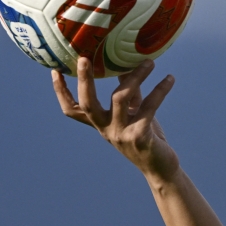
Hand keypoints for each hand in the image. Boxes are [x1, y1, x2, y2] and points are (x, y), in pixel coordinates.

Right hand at [52, 58, 179, 179]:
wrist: (160, 167)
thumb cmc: (144, 136)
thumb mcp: (132, 112)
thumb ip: (128, 91)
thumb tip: (124, 65)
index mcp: (100, 123)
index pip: (72, 109)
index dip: (61, 92)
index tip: (55, 71)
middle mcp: (106, 129)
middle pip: (88, 104)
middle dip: (85, 80)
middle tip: (84, 58)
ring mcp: (121, 133)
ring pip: (120, 98)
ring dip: (135, 76)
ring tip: (149, 62)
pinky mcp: (140, 136)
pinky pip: (148, 107)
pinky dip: (160, 90)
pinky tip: (170, 78)